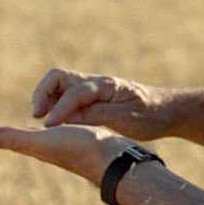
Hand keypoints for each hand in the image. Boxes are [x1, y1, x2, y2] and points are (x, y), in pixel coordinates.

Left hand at [0, 123, 130, 185]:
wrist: (112, 159)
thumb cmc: (77, 149)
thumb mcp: (38, 142)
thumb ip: (8, 138)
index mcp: (34, 146)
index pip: (6, 138)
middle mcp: (46, 147)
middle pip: (19, 140)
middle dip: (3, 136)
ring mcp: (63, 146)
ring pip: (39, 138)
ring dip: (26, 135)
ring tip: (20, 134)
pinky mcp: (81, 141)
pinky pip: (61, 132)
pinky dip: (53, 128)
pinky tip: (58, 130)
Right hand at [31, 68, 165, 139]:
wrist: (166, 110)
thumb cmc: (150, 116)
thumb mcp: (127, 119)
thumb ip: (97, 116)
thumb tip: (67, 118)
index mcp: (106, 86)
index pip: (75, 93)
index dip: (59, 110)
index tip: (47, 127)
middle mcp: (96, 82)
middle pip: (58, 77)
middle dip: (42, 93)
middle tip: (36, 116)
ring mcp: (92, 87)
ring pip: (58, 84)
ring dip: (45, 97)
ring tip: (40, 118)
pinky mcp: (91, 96)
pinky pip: (65, 94)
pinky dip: (53, 103)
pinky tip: (52, 121)